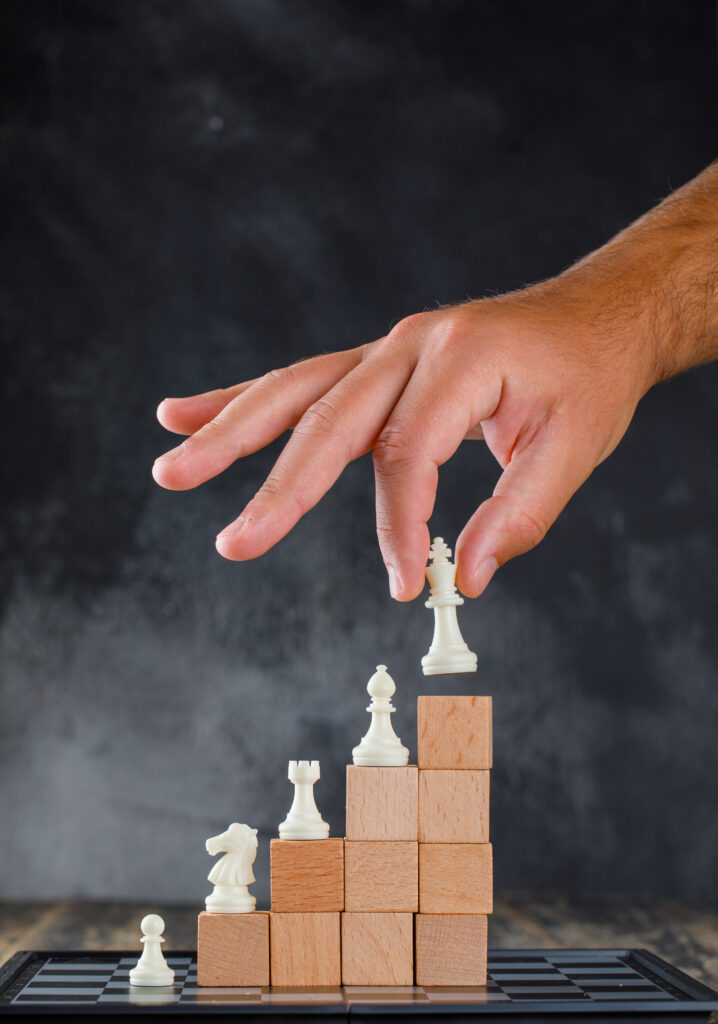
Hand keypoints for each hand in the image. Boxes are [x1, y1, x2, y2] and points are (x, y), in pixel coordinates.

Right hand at [152, 277, 652, 599]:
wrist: (597, 314)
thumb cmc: (588, 377)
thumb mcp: (573, 448)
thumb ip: (519, 516)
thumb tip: (467, 580)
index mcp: (462, 358)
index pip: (406, 452)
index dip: (400, 524)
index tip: (409, 585)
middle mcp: (410, 344)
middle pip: (328, 419)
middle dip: (278, 486)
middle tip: (234, 544)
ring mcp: (387, 348)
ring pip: (295, 390)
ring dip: (231, 430)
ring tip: (173, 465)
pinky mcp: (376, 361)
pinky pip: (301, 379)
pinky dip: (241, 397)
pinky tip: (187, 412)